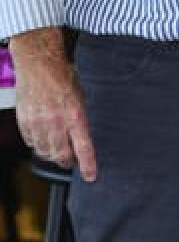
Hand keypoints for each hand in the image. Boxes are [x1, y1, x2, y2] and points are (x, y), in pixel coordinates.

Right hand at [12, 36, 97, 180]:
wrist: (39, 65)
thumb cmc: (63, 78)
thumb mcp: (82, 98)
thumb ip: (80, 119)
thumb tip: (82, 137)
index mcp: (76, 116)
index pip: (84, 148)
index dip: (88, 166)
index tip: (90, 177)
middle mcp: (57, 123)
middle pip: (62, 155)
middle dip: (67, 163)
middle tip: (71, 163)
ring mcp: (38, 123)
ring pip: (45, 151)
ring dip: (52, 155)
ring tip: (57, 151)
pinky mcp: (25, 121)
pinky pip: (31, 142)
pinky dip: (37, 144)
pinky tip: (42, 139)